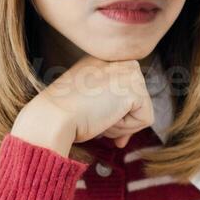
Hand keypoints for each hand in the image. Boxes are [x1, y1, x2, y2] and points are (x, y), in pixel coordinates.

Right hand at [11, 57, 152, 156]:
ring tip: (96, 115)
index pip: (126, 93)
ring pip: (142, 112)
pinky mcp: (136, 89)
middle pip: (138, 103)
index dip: (116, 114)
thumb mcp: (89, 102)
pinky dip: (126, 128)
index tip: (99, 121)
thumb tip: (123, 138)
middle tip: (95, 117)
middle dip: (119, 120)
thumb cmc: (63, 114)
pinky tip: (104, 117)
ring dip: (120, 125)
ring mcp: (129, 71)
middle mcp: (119, 60)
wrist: (53, 117)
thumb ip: (109, 108)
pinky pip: (146, 119)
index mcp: (104, 61)